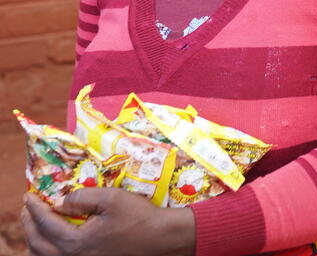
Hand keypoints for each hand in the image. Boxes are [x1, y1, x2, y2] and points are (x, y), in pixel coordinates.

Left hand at [23, 189, 194, 255]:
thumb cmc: (138, 217)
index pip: (45, 223)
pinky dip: (47, 248)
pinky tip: (52, 238)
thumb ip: (83, 197)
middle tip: (28, 207)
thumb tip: (61, 201)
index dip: (35, 207)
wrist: (159, 238)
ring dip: (35, 237)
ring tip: (35, 222)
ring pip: (43, 255)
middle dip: (29, 224)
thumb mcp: (112, 198)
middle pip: (37, 243)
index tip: (29, 195)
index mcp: (76, 242)